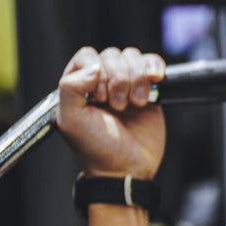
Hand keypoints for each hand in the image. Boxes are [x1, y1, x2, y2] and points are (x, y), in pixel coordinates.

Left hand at [57, 47, 166, 178]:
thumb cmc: (96, 149)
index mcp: (80, 85)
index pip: (88, 56)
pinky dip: (155, 68)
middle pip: (113, 55)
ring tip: (136, 104)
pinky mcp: (151, 92)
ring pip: (134, 58)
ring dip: (137, 78)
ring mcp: (128, 85)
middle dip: (118, 79)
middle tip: (118, 107)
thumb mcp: (70, 120)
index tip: (99, 97)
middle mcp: (103, 82)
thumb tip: (94, 66)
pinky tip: (155, 81)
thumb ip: (70, 87)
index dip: (97, 71)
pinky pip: (153, 64)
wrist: (126, 169)